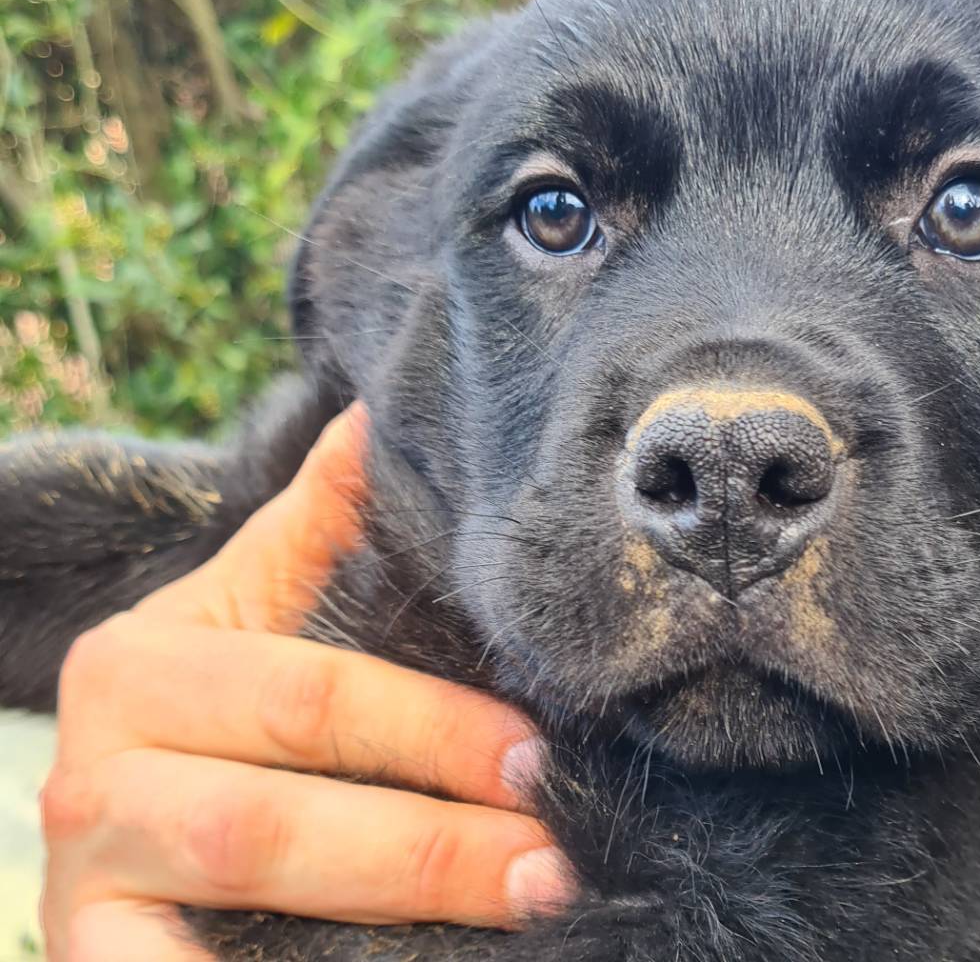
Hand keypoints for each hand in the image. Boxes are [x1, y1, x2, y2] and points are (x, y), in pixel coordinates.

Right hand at [40, 404, 573, 960]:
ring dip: (395, 909)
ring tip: (525, 906)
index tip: (540, 756)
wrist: (116, 810)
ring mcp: (82, 879)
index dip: (433, 728)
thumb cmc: (220, 705)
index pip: (311, 694)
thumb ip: (321, 528)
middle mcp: (93, 770)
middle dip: (429, 843)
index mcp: (145, 662)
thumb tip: (387, 413)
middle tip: (553, 854)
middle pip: (272, 816)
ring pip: (241, 889)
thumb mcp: (256, 609)